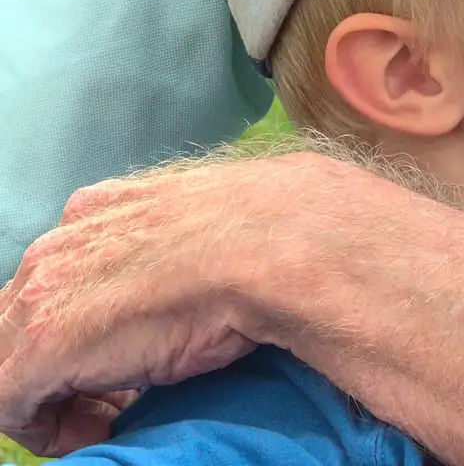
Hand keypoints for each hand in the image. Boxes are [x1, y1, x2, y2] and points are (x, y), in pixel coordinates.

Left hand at [0, 154, 340, 454]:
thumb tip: (172, 290)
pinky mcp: (41, 347)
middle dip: (59, 366)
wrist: (260, 247)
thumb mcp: (190, 236)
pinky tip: (98, 429)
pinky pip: (8, 402)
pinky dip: (45, 428)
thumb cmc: (249, 240)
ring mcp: (42, 294)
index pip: (56, 281)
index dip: (81, 333)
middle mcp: (57, 245)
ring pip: (10, 361)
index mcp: (94, 212)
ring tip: (107, 416)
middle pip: (22, 320)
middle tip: (110, 398)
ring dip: (53, 396)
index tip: (116, 362)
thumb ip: (158, 254)